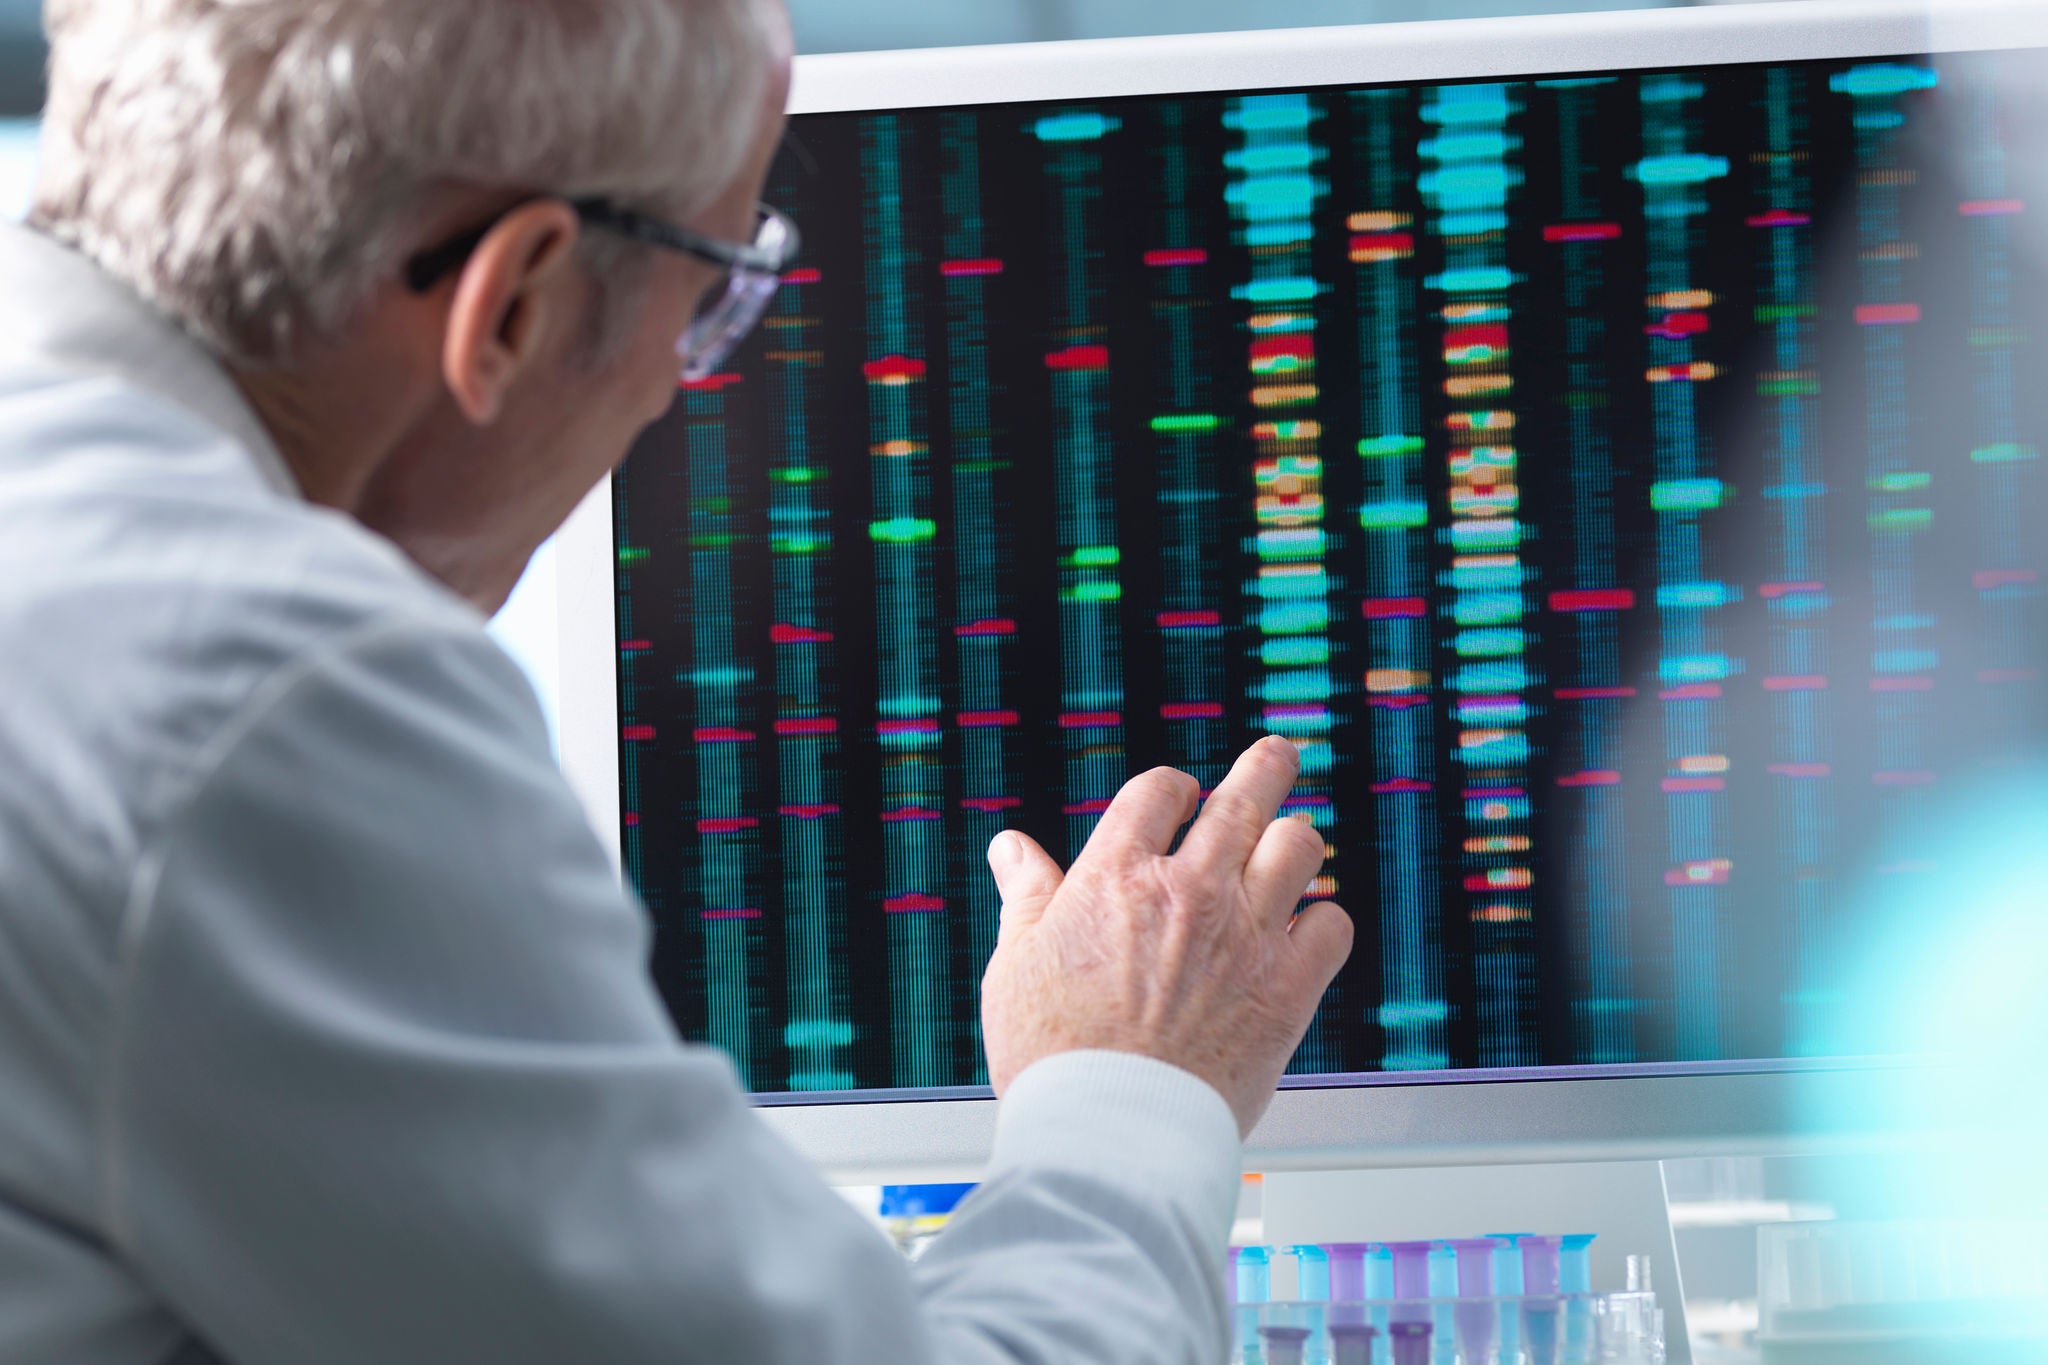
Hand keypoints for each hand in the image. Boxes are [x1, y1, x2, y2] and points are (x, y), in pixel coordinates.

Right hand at [979, 736, 1352, 1136]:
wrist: (1110, 1131)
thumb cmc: (1054, 1056)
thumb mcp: (1016, 964)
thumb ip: (1026, 896)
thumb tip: (1011, 850)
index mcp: (1117, 876)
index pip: (1158, 792)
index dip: (1172, 787)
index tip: (1180, 795)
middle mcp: (1189, 891)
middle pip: (1244, 797)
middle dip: (1267, 766)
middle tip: (1279, 754)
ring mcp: (1245, 936)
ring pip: (1298, 846)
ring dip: (1296, 837)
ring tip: (1296, 837)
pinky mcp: (1286, 988)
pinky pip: (1332, 926)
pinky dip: (1324, 921)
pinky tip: (1311, 926)